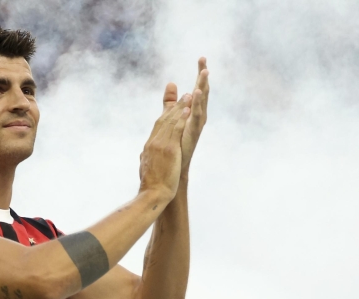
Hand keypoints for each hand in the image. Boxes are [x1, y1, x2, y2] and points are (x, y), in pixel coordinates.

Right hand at [138, 93, 191, 199]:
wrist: (152, 194)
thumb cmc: (150, 186)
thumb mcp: (146, 168)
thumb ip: (145, 159)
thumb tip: (143, 156)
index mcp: (149, 147)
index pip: (158, 126)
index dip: (167, 115)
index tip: (174, 106)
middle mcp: (153, 142)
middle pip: (164, 120)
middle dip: (175, 106)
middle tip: (185, 94)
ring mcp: (161, 145)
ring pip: (171, 121)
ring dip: (180, 107)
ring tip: (189, 95)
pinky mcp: (169, 149)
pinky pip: (176, 130)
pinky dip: (182, 118)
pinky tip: (188, 109)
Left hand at [182, 58, 209, 173]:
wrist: (176, 163)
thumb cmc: (176, 140)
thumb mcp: (172, 114)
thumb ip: (171, 100)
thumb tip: (172, 83)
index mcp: (194, 109)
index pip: (197, 87)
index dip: (200, 73)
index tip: (202, 58)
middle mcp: (199, 114)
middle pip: (202, 91)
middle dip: (203, 76)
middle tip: (204, 60)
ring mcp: (197, 122)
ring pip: (202, 101)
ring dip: (203, 86)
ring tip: (204, 72)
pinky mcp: (194, 130)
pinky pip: (197, 114)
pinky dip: (197, 103)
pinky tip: (196, 92)